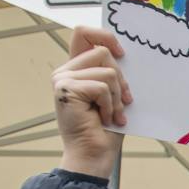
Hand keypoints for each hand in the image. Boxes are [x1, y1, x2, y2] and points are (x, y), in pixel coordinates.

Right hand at [53, 26, 129, 176]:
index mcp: (75, 70)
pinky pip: (103, 86)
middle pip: (103, 52)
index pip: (83, 33)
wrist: (94, 155)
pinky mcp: (66, 90)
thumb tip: (126, 55)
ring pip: (107, 70)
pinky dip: (111, 105)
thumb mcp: (113, 95)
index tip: (123, 53)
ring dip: (117, 95)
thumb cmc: (105, 129)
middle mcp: (65, 72)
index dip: (104, 36)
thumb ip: (112, 74)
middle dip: (121, 79)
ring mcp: (62, 80)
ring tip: (112, 114)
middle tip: (122, 102)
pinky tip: (105, 119)